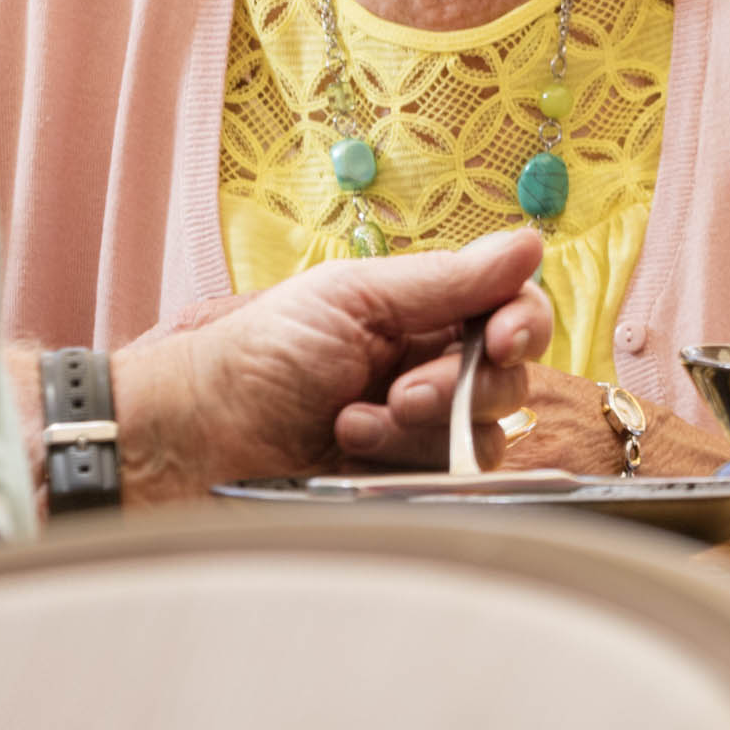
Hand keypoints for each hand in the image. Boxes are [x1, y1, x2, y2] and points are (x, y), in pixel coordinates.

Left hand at [110, 231, 548, 496]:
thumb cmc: (257, 356)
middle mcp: (432, 370)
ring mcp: (421, 434)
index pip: (512, 313)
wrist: (197, 437)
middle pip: (511, 381)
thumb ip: (447, 280)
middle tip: (404, 393)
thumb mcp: (351, 299)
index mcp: (421, 314)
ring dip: (421, 429)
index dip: (523, 326)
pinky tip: (351, 451)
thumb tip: (532, 243)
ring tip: (352, 423)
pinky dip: (405, 465)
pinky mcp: (406, 486)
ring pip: (486, 437)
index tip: (502, 341)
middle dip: (463, 387)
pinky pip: (452, 484)